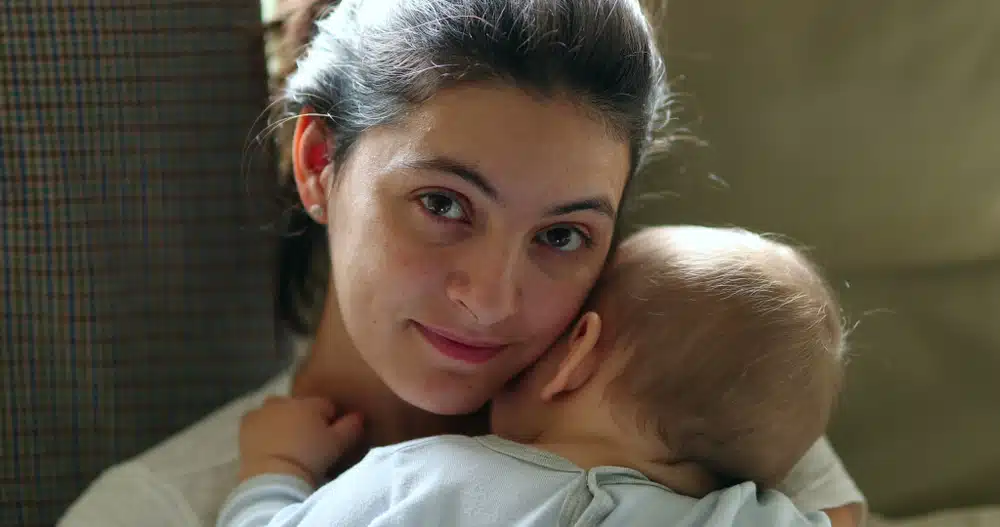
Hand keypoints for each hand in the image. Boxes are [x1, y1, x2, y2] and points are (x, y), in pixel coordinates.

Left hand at [238, 396, 363, 486]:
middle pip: (300, 406)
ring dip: (282, 420)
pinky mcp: (245, 424)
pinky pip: (258, 420)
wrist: (273, 476)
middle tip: (307, 442)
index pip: (326, 406)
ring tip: (287, 443)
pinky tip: (268, 443)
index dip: (330, 422)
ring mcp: (263, 411)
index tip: (328, 439)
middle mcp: (285, 401)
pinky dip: (263, 427)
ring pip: (278, 411)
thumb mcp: (338, 445)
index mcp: (310, 403)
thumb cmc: (310, 458)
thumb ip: (351, 426)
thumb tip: (359, 415)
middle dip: (304, 418)